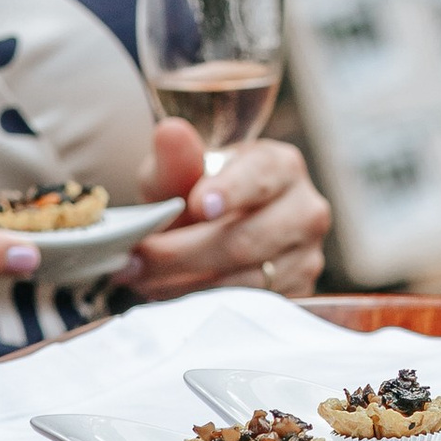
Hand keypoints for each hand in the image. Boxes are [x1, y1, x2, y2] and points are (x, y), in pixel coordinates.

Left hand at [120, 120, 331, 301]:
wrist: (222, 229)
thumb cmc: (200, 193)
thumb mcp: (181, 171)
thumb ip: (176, 156)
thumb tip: (170, 133)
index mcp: (281, 166)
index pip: (259, 178)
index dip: (230, 192)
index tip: (197, 206)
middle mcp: (306, 209)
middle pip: (246, 239)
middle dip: (181, 254)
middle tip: (134, 261)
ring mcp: (307, 255)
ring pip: (245, 280)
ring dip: (184, 285)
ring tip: (142, 280)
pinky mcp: (298, 292)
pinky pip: (249, 307)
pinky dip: (204, 304)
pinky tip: (170, 296)